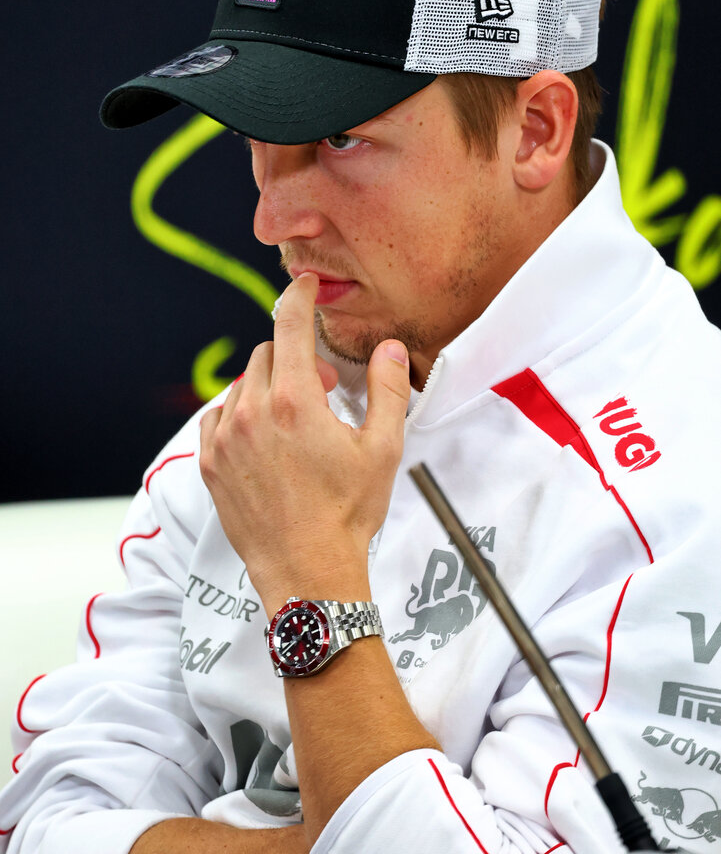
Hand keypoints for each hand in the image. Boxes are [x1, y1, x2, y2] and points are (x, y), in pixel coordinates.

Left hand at [199, 272, 410, 611]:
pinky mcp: (211, 463)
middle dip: (294, 358)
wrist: (307, 572)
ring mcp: (226, 438)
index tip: (304, 286)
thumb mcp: (383, 450)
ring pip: (243, 383)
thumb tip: (389, 349)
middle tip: (320, 389)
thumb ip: (386, 390)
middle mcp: (252, 412)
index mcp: (295, 401)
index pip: (290, 325)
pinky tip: (263, 438)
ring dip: (268, 387)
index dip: (299, 297)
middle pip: (267, 352)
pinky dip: (240, 413)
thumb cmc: (347, 514)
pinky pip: (219, 415)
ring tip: (294, 421)